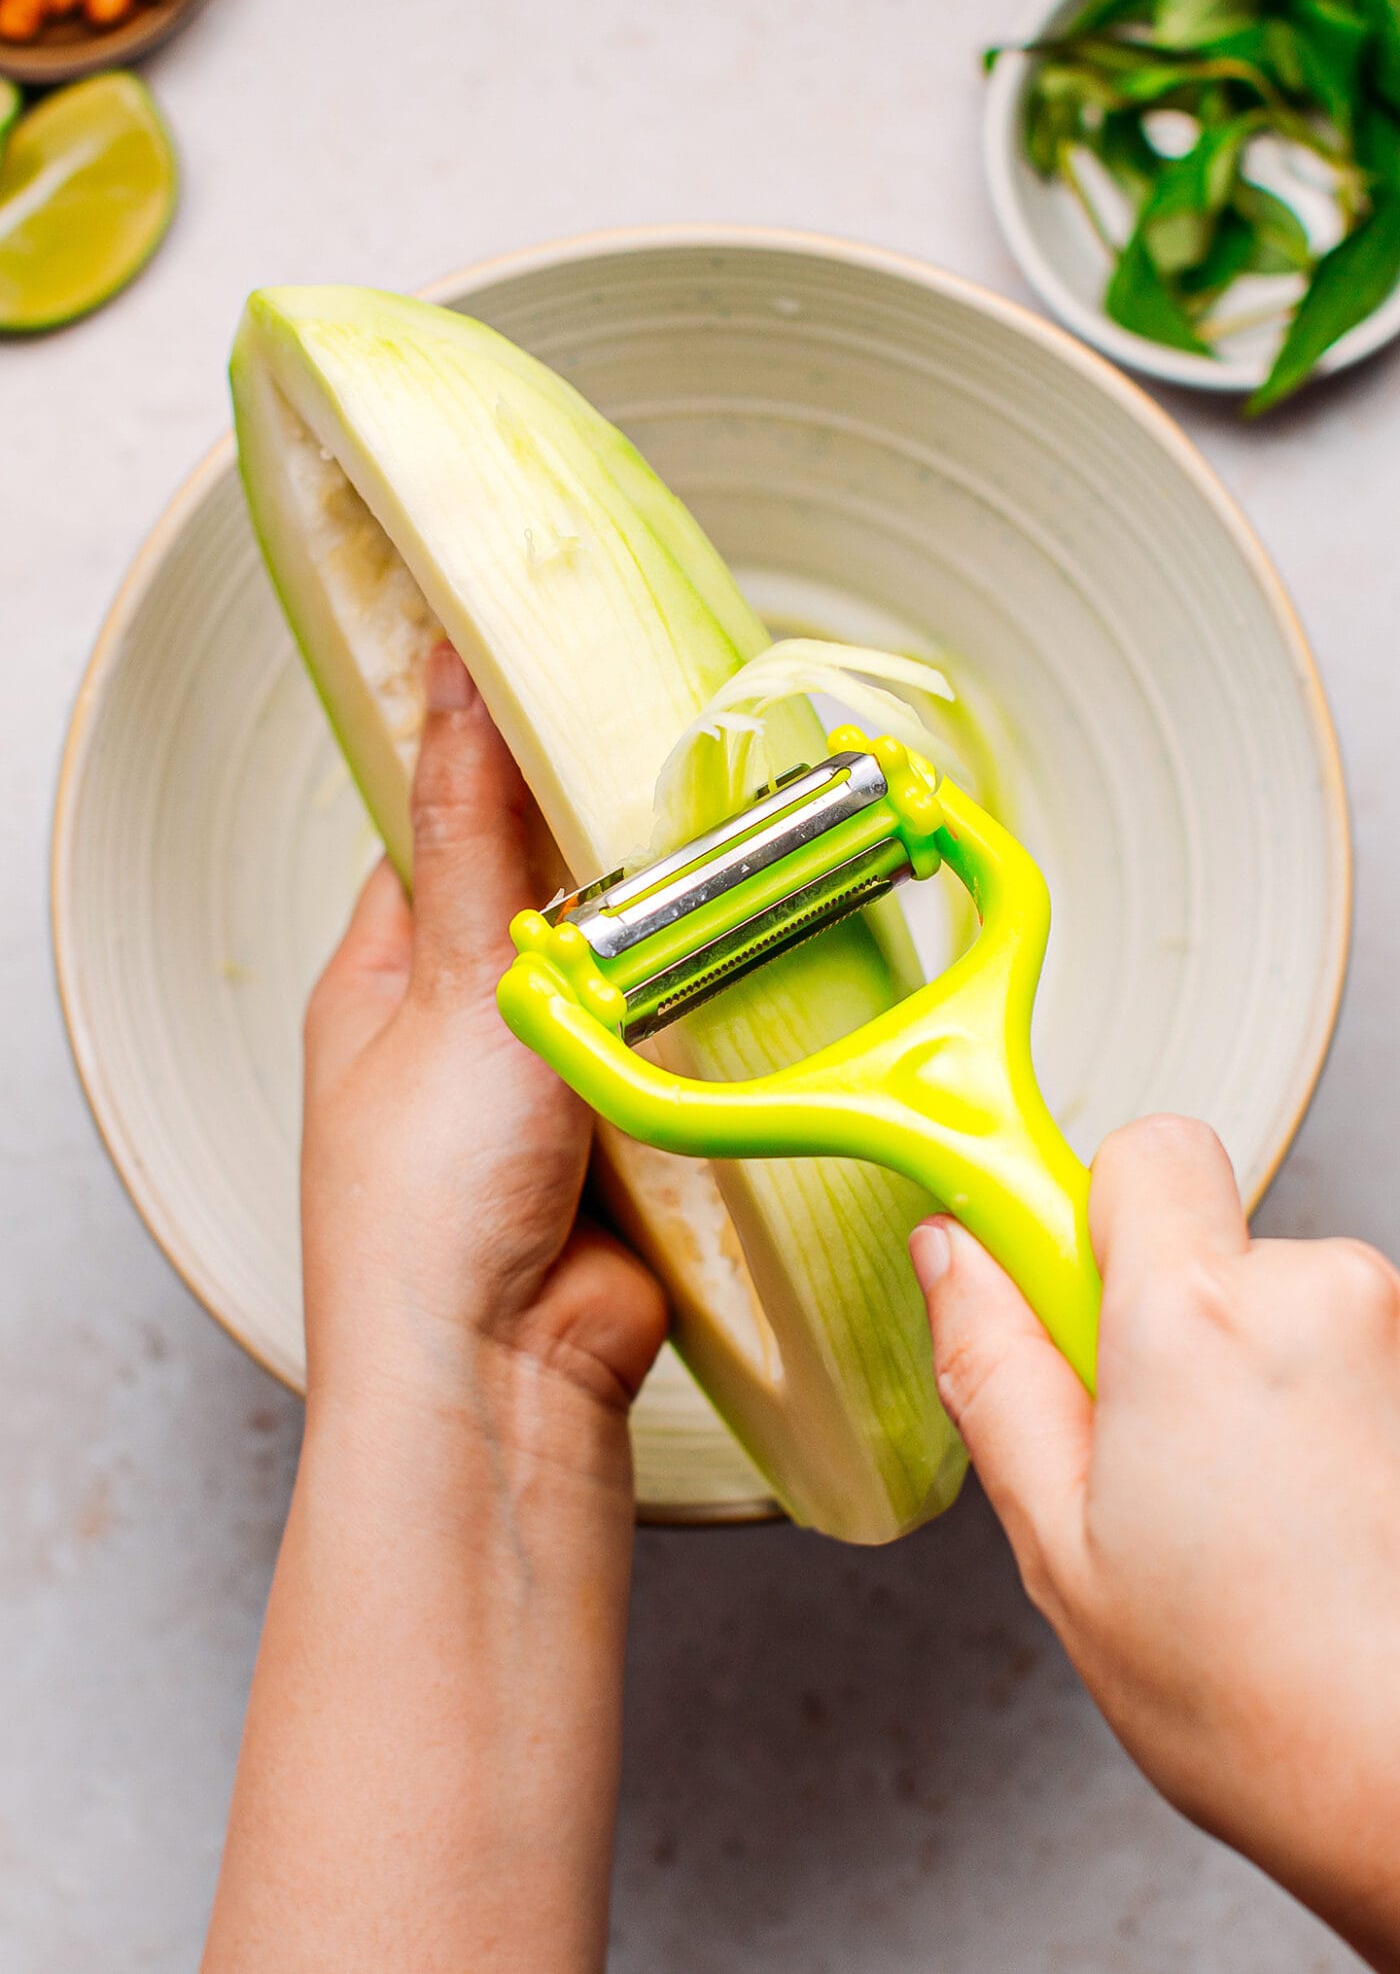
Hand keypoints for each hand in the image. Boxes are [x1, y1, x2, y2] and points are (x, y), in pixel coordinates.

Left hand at [300, 639, 665, 1460]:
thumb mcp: (453, 983)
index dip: (499, 761)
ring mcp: (552, 1084)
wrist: (501, 1375)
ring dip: (673, 947)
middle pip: (553, 896)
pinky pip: (686, 1051)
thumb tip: (456, 683)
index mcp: (386, 976)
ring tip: (730, 874)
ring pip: (633, 972)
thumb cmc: (425, 1202)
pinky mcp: (633, 1135)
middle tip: (682, 786)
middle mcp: (466, 1026)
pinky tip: (754, 982)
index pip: (438, 826)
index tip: (569, 697)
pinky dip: (714, 1028)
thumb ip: (472, 832)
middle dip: (613, 858)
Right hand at [911, 1117, 1399, 1973]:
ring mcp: (1395, 1337)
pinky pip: (1342, 1352)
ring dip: (1246, 1371)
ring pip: (1279, 1301)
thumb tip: (950, 1255)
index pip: (1147, 1149)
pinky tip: (1301, 1519)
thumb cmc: (1252, 1698)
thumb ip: (993, 1366)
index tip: (1063, 1295)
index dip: (1093, 1215)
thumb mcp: (1059, 1539)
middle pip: (1210, 1236)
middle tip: (1145, 1446)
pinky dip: (1312, 1411)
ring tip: (1236, 1509)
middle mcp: (1320, 1295)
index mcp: (1200, 1319)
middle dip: (1166, 1313)